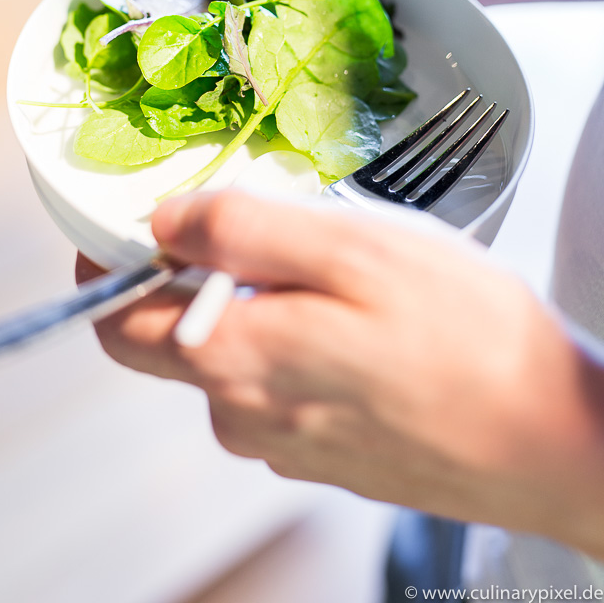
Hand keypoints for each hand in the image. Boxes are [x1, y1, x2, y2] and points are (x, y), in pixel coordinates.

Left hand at [77, 190, 603, 557]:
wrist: (555, 441)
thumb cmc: (468, 340)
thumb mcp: (352, 250)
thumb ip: (243, 232)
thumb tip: (164, 220)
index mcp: (233, 362)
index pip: (114, 320)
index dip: (111, 262)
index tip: (136, 215)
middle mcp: (244, 415)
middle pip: (174, 331)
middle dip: (204, 269)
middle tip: (275, 223)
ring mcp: (286, 441)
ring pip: (237, 349)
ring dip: (267, 299)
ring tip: (345, 271)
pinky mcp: (325, 451)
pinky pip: (285, 378)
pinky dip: (304, 336)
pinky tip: (368, 322)